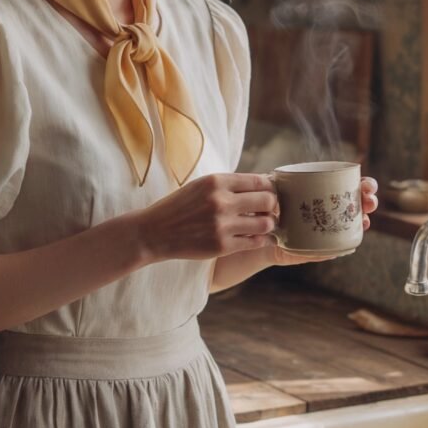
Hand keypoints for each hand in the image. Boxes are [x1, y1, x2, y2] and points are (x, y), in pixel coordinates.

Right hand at [140, 172, 277, 261]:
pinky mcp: (222, 246)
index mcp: (217, 181)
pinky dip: (260, 240)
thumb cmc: (180, 207)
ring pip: (266, 223)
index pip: (260, 181)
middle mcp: (221, 201)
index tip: (270, 194)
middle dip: (273, 206)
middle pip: (268, 201)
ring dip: (269, 224)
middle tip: (270, 210)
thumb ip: (230, 184)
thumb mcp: (202, 186)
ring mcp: (222, 225)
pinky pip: (255, 242)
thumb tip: (263, 183)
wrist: (154, 232)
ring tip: (264, 225)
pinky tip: (257, 238)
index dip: (271, 188)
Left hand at [270, 175, 378, 266]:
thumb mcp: (274, 190)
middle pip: (358, 205)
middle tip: (369, 202)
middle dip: (369, 202)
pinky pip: (332, 251)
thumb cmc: (270, 206)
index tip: (368, 186)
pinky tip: (344, 246)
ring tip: (364, 221)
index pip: (352, 186)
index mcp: (326, 193)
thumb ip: (275, 183)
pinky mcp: (318, 250)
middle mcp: (331, 212)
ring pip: (352, 228)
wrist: (258, 233)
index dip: (365, 185)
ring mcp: (328, 231)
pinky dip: (338, 249)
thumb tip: (273, 179)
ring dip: (362, 223)